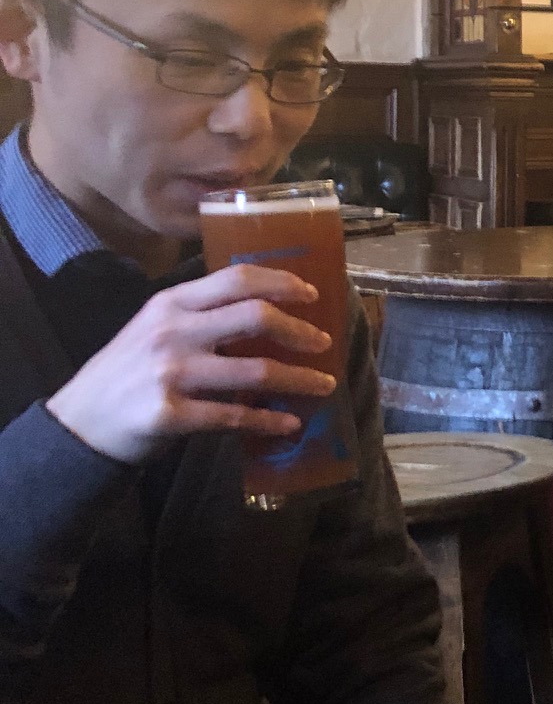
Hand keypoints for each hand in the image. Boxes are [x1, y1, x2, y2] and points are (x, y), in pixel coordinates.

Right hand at [45, 265, 336, 464]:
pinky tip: (289, 422)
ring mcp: (170, 373)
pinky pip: (236, 416)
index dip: (281, 282)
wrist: (78, 424)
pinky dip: (269, 420)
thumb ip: (201, 317)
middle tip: (323, 342)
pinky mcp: (171, 414)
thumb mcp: (154, 329)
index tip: (312, 294)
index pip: (236, 278)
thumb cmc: (126, 373)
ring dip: (299, 379)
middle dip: (299, 330)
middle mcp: (171, 331)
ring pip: (255, 370)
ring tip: (323, 385)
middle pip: (254, 317)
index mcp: (171, 303)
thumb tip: (270, 313)